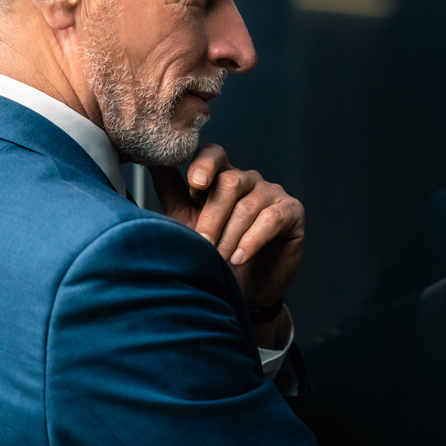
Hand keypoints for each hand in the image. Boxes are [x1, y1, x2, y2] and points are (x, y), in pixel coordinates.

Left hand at [150, 144, 305, 315]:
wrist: (243, 291)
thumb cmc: (213, 254)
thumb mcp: (186, 223)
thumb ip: (172, 192)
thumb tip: (153, 163)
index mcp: (220, 177)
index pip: (213, 154)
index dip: (204, 164)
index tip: (196, 185)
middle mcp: (247, 180)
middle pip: (229, 183)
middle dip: (212, 217)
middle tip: (203, 244)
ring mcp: (272, 193)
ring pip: (248, 205)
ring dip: (231, 235)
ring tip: (222, 259)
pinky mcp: (292, 212)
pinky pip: (272, 218)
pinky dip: (253, 240)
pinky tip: (241, 258)